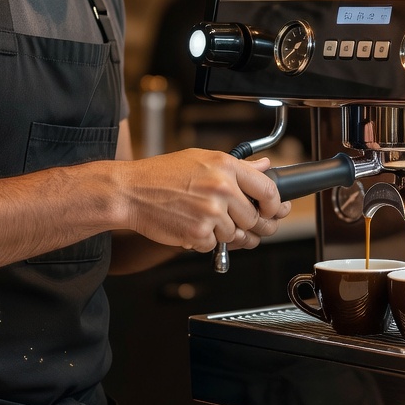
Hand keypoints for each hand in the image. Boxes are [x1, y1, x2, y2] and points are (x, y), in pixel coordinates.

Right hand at [118, 150, 289, 251]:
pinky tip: (189, 225)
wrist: (130, 192)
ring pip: (235, 234)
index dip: (275, 205)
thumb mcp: (201, 159)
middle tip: (239, 225)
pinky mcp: (199, 233)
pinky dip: (203, 241)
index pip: (268, 190)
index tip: (272, 211)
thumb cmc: (161, 175)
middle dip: (250, 226)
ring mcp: (211, 212)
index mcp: (226, 166)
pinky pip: (214, 245)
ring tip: (202, 219)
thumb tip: (264, 166)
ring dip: (222, 233)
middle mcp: (222, 188)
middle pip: (255, 218)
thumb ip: (237, 166)